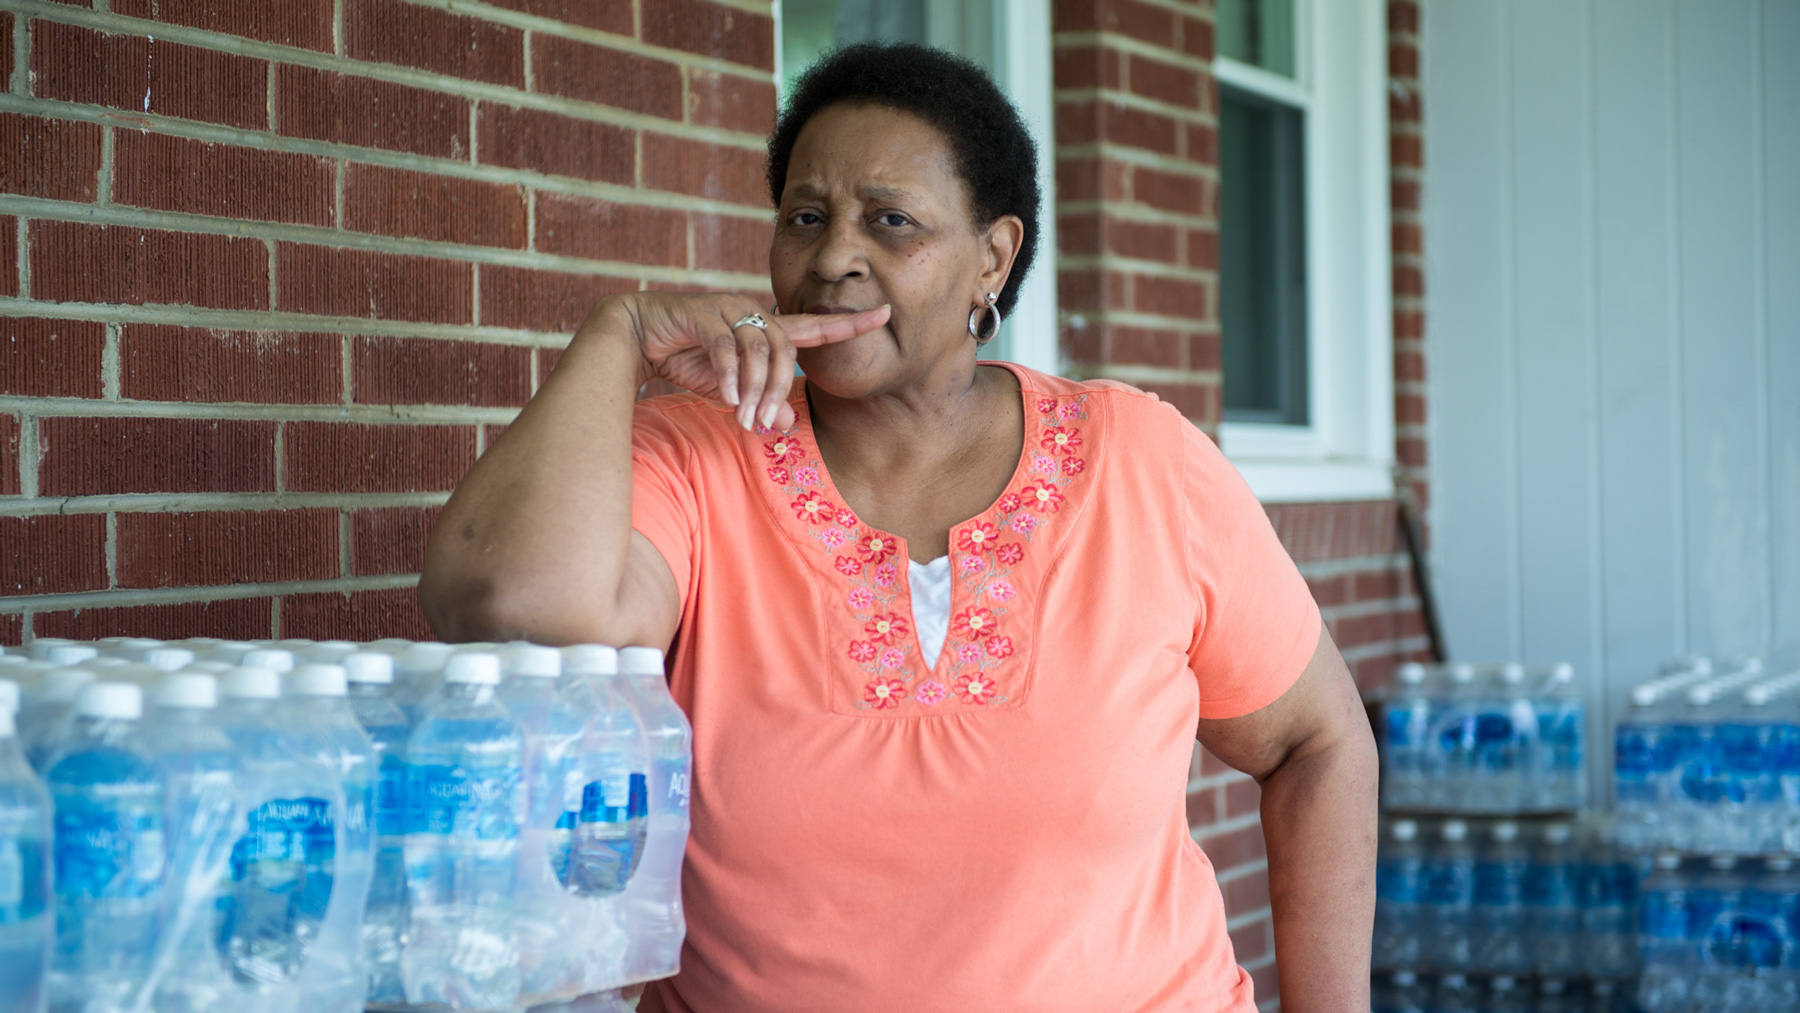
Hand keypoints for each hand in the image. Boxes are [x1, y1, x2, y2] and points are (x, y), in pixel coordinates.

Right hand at [614, 293, 889, 430]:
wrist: (636, 337)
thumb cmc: (686, 358)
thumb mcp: (728, 390)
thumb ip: (757, 402)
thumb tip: (783, 425)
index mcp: (765, 329)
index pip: (815, 326)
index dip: (850, 323)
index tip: (887, 314)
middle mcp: (751, 314)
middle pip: (785, 348)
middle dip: (776, 390)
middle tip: (759, 424)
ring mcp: (727, 309)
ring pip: (758, 347)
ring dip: (754, 388)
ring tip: (743, 416)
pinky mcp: (700, 313)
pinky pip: (726, 344)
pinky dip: (730, 374)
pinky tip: (730, 399)